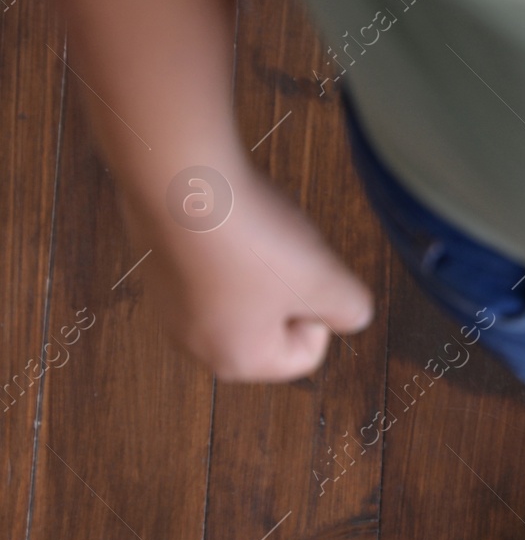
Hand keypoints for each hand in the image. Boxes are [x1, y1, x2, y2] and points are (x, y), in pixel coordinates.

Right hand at [124, 159, 373, 381]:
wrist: (180, 179)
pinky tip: (226, 215)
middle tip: (282, 251)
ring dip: (261, 258)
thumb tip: (349, 315)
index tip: (305, 277)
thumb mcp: (327, 282)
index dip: (320, 311)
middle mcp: (194, 342)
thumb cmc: (252, 241)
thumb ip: (351, 309)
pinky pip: (214, 259)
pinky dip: (228, 238)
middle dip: (290, 285)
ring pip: (246, 286)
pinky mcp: (157, 262)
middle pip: (275, 320)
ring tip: (253, 231)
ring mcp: (169, 302)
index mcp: (237, 360)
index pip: (307, 354)